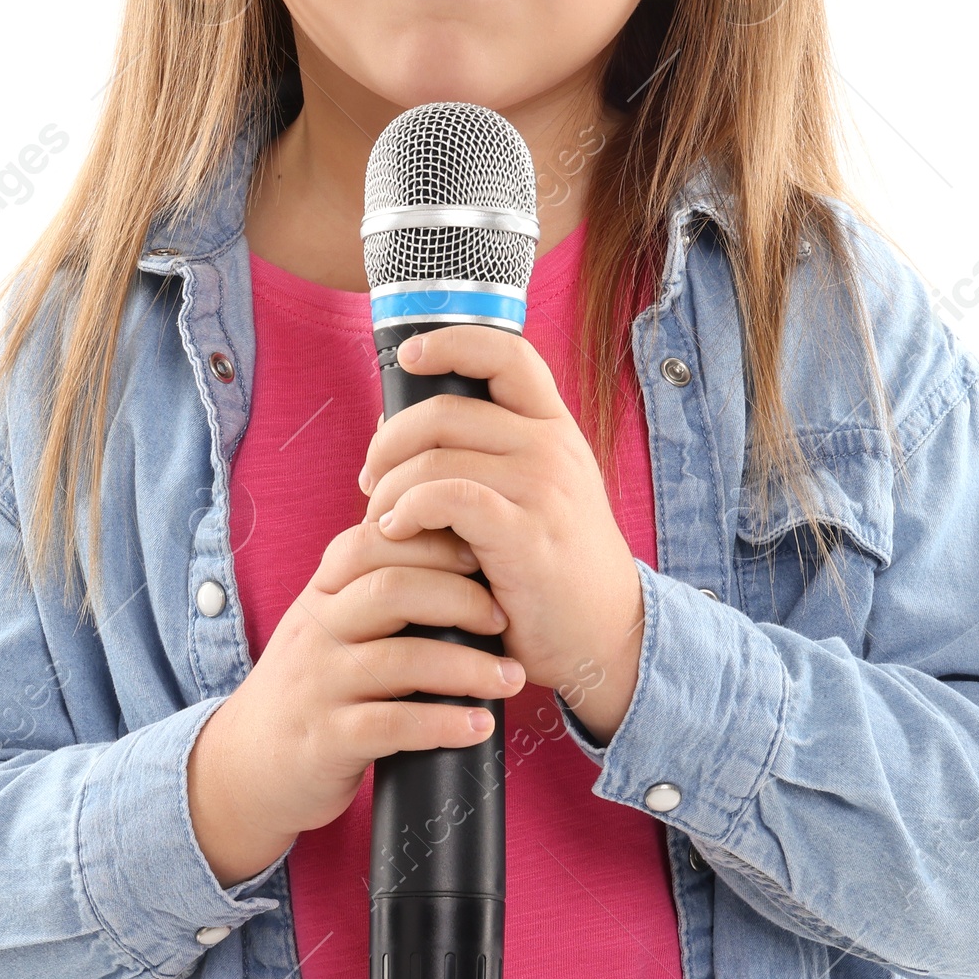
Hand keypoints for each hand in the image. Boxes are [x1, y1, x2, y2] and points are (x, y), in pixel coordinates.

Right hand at [186, 520, 526, 885]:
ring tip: (512, 679)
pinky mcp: (326, 739)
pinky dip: (443, 724)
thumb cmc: (312, 686)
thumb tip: (457, 547)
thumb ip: (373, 589)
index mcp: (321, 593)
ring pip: (400, 660)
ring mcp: (318, 685)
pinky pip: (392, 725)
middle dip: (461, 599)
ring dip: (467, 668)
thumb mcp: (328, 625)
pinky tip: (479, 727)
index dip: (434, 542)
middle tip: (505, 619)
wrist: (246, 765)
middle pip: (392, 590)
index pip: (374, 542)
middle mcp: (316, 631)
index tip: (484, 554)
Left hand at [358, 327, 645, 745]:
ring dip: (391, 486)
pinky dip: (409, 509)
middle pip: (446, 409)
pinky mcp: (525, 535)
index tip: (412, 356)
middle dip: (390, 440)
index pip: (506, 353)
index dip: (452, 341)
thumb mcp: (537, 493)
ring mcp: (544, 489)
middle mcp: (552, 448)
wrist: (607, 637)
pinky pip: (448, 497)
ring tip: (381, 517)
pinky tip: (396, 531)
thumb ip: (483, 454)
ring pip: (437, 456)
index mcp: (554, 428)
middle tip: (371, 477)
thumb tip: (396, 423)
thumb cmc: (555, 566)